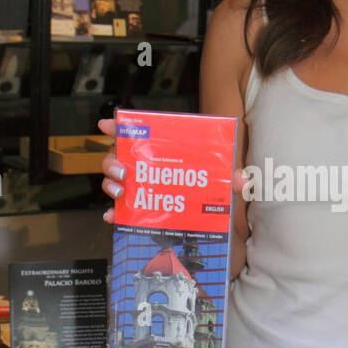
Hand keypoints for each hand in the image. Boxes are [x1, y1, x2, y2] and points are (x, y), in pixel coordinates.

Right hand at [98, 118, 250, 221]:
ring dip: (109, 184)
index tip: (106, 124)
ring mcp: (139, 189)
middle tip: (123, 171)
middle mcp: (145, 168)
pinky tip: (113, 217)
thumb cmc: (213, 194)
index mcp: (163, 153)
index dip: (119, 126)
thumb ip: (232, 178)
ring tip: (121, 191)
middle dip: (111, 160)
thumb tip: (242, 179)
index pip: (137, 134)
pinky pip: (118, 211)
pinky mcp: (137, 211)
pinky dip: (113, 214)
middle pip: (117, 157)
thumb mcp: (224, 183)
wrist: (211, 223)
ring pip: (112, 181)